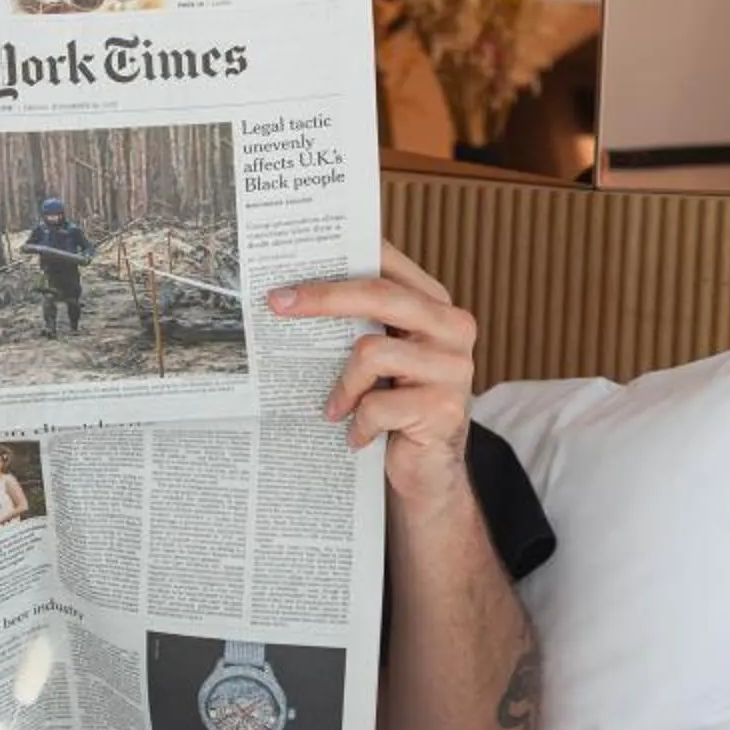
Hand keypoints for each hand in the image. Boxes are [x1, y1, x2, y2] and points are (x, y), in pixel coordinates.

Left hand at [268, 238, 476, 512]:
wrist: (430, 469)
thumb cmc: (397, 404)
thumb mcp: (382, 356)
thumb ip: (361, 322)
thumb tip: (294, 292)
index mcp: (435, 305)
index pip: (388, 265)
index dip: (340, 260)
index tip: (293, 267)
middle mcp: (452, 327)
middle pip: (379, 295)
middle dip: (322, 298)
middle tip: (276, 305)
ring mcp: (453, 367)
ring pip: (371, 353)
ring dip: (343, 386)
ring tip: (335, 409)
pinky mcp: (443, 408)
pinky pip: (376, 405)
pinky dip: (358, 424)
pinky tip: (358, 436)